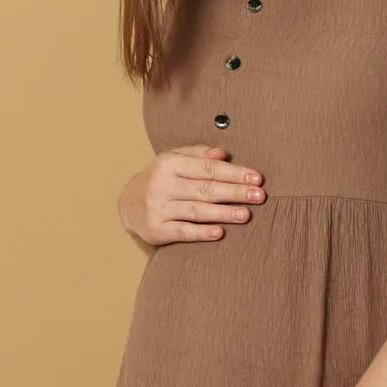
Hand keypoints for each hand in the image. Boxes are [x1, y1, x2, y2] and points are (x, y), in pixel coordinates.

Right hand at [117, 144, 265, 247]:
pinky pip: (182, 231)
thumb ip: (198, 154)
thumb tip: (223, 154)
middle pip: (205, 189)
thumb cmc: (160, 179)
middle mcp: (161, 185)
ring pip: (196, 210)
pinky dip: (201, 233)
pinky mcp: (155, 229)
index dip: (234, 173)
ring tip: (246, 214)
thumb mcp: (174, 159)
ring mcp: (158, 208)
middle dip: (235, 192)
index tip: (257, 178)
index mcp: (168, 164)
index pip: (207, 169)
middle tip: (259, 196)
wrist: (127, 203)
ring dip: (223, 213)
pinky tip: (219, 232)